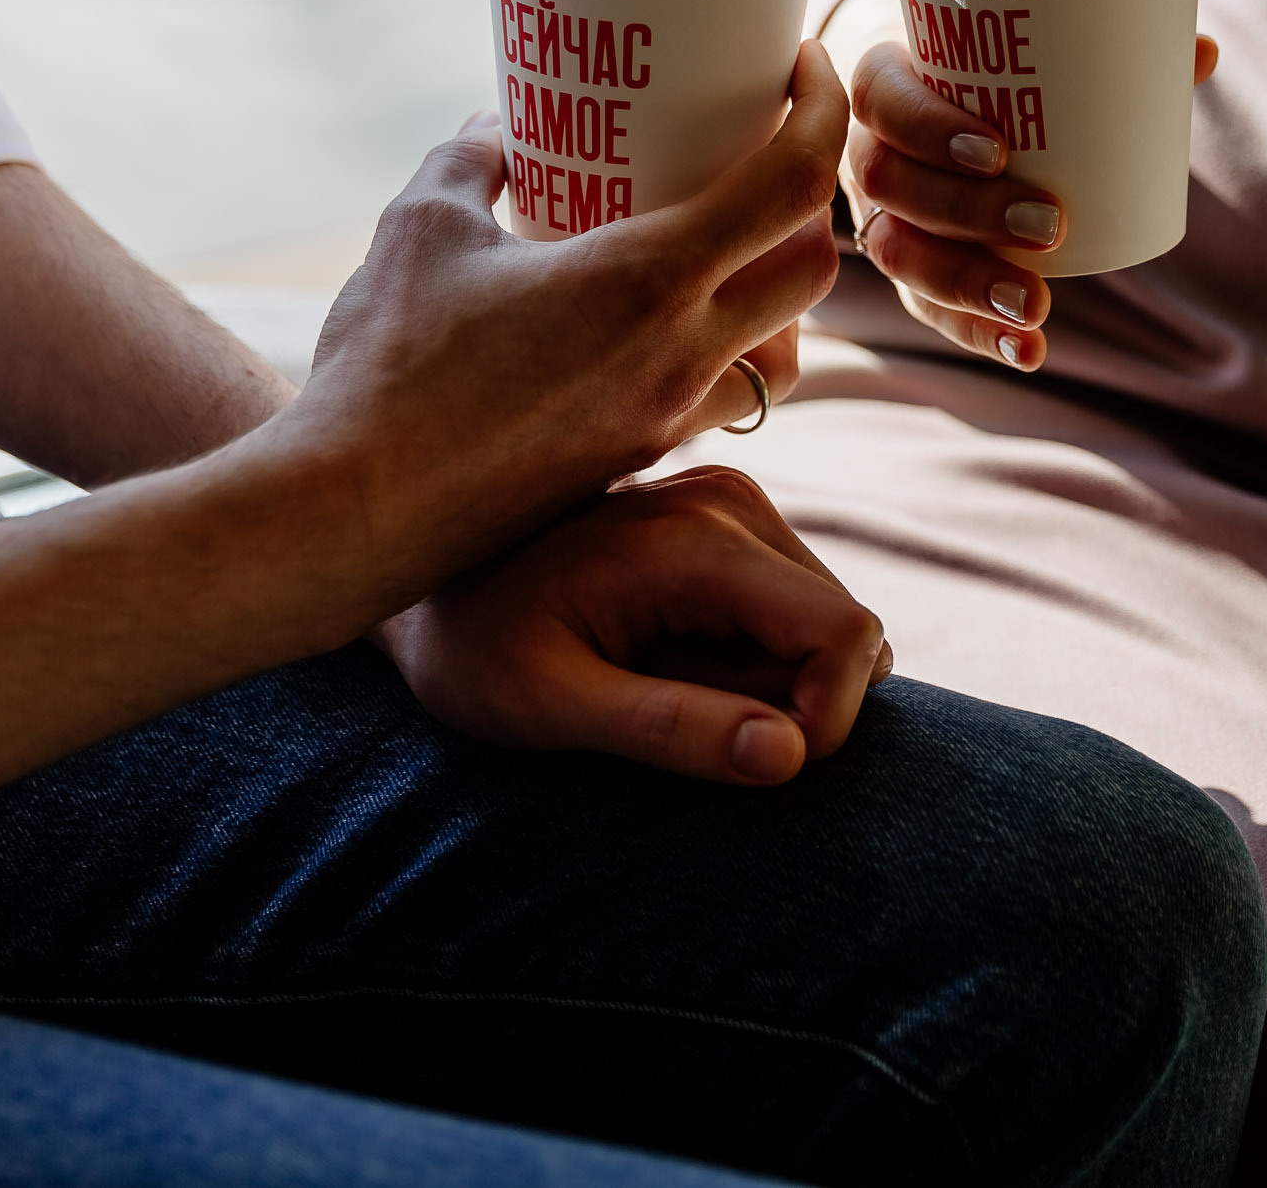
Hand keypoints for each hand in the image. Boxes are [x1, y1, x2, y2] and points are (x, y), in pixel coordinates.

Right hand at [266, 40, 846, 613]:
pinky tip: (655, 333)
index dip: (824, 111)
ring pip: (783, 351)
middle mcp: (682, 353)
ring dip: (775, 297)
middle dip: (812, 206)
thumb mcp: (423, 227)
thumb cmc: (387, 363)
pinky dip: (719, 358)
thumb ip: (469, 160)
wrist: (359, 511)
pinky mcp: (636, 460)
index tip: (806, 67)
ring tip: (720, 255)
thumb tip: (495, 127)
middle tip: (761, 161)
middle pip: (816, 270)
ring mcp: (666, 417)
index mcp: (648, 278)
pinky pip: (719, 400)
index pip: (792, 184)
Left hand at [373, 468, 893, 783]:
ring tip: (661, 684)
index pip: (847, 633)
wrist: (419, 583)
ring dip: (769, 681)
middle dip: (792, 701)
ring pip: (824, 624)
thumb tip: (791, 756)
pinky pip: (791, 608)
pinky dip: (753, 656)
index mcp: (696, 541)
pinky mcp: (726, 518)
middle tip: (676, 716)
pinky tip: (669, 656)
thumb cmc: (472, 649)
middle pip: (844, 631)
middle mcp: (732, 502)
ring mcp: (732, 502)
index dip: (830, 718)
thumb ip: (674, 730)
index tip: (756, 765)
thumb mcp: (553, 708)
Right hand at [837, 28, 1216, 369]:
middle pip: (891, 185)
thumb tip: (1201, 54)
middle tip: (1049, 224)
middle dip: (967, 212)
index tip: (999, 149)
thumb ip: (1104, 53)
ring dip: (967, 283)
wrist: (933, 114)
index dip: (930, 129)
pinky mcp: (904, 269)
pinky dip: (976, 334)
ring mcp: (878, 216)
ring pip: (897, 254)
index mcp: (883, 85)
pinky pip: (925, 308)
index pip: (883, 102)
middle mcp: (868, 152)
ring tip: (1037, 304)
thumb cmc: (985, 77)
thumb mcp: (1022, 58)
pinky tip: (1028, 350)